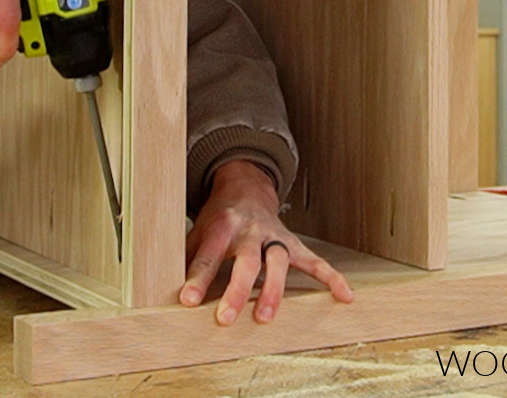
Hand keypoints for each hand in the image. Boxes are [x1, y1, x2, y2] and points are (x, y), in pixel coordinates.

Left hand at [180, 159, 352, 324]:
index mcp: (222, 225)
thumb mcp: (198, 229)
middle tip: (225, 318)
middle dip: (236, 289)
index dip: (197, 277)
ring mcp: (274, 235)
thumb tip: (162, 287)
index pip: (209, 254)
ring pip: (277, 261)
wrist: (245, 187)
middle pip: (246, 260)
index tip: (187, 300)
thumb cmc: (218, 217)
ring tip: (265, 318)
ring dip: (272, 290)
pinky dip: (330, 277)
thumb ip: (187, 256)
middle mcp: (249, 229)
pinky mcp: (292, 243)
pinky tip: (344, 296)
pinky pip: (314, 260)